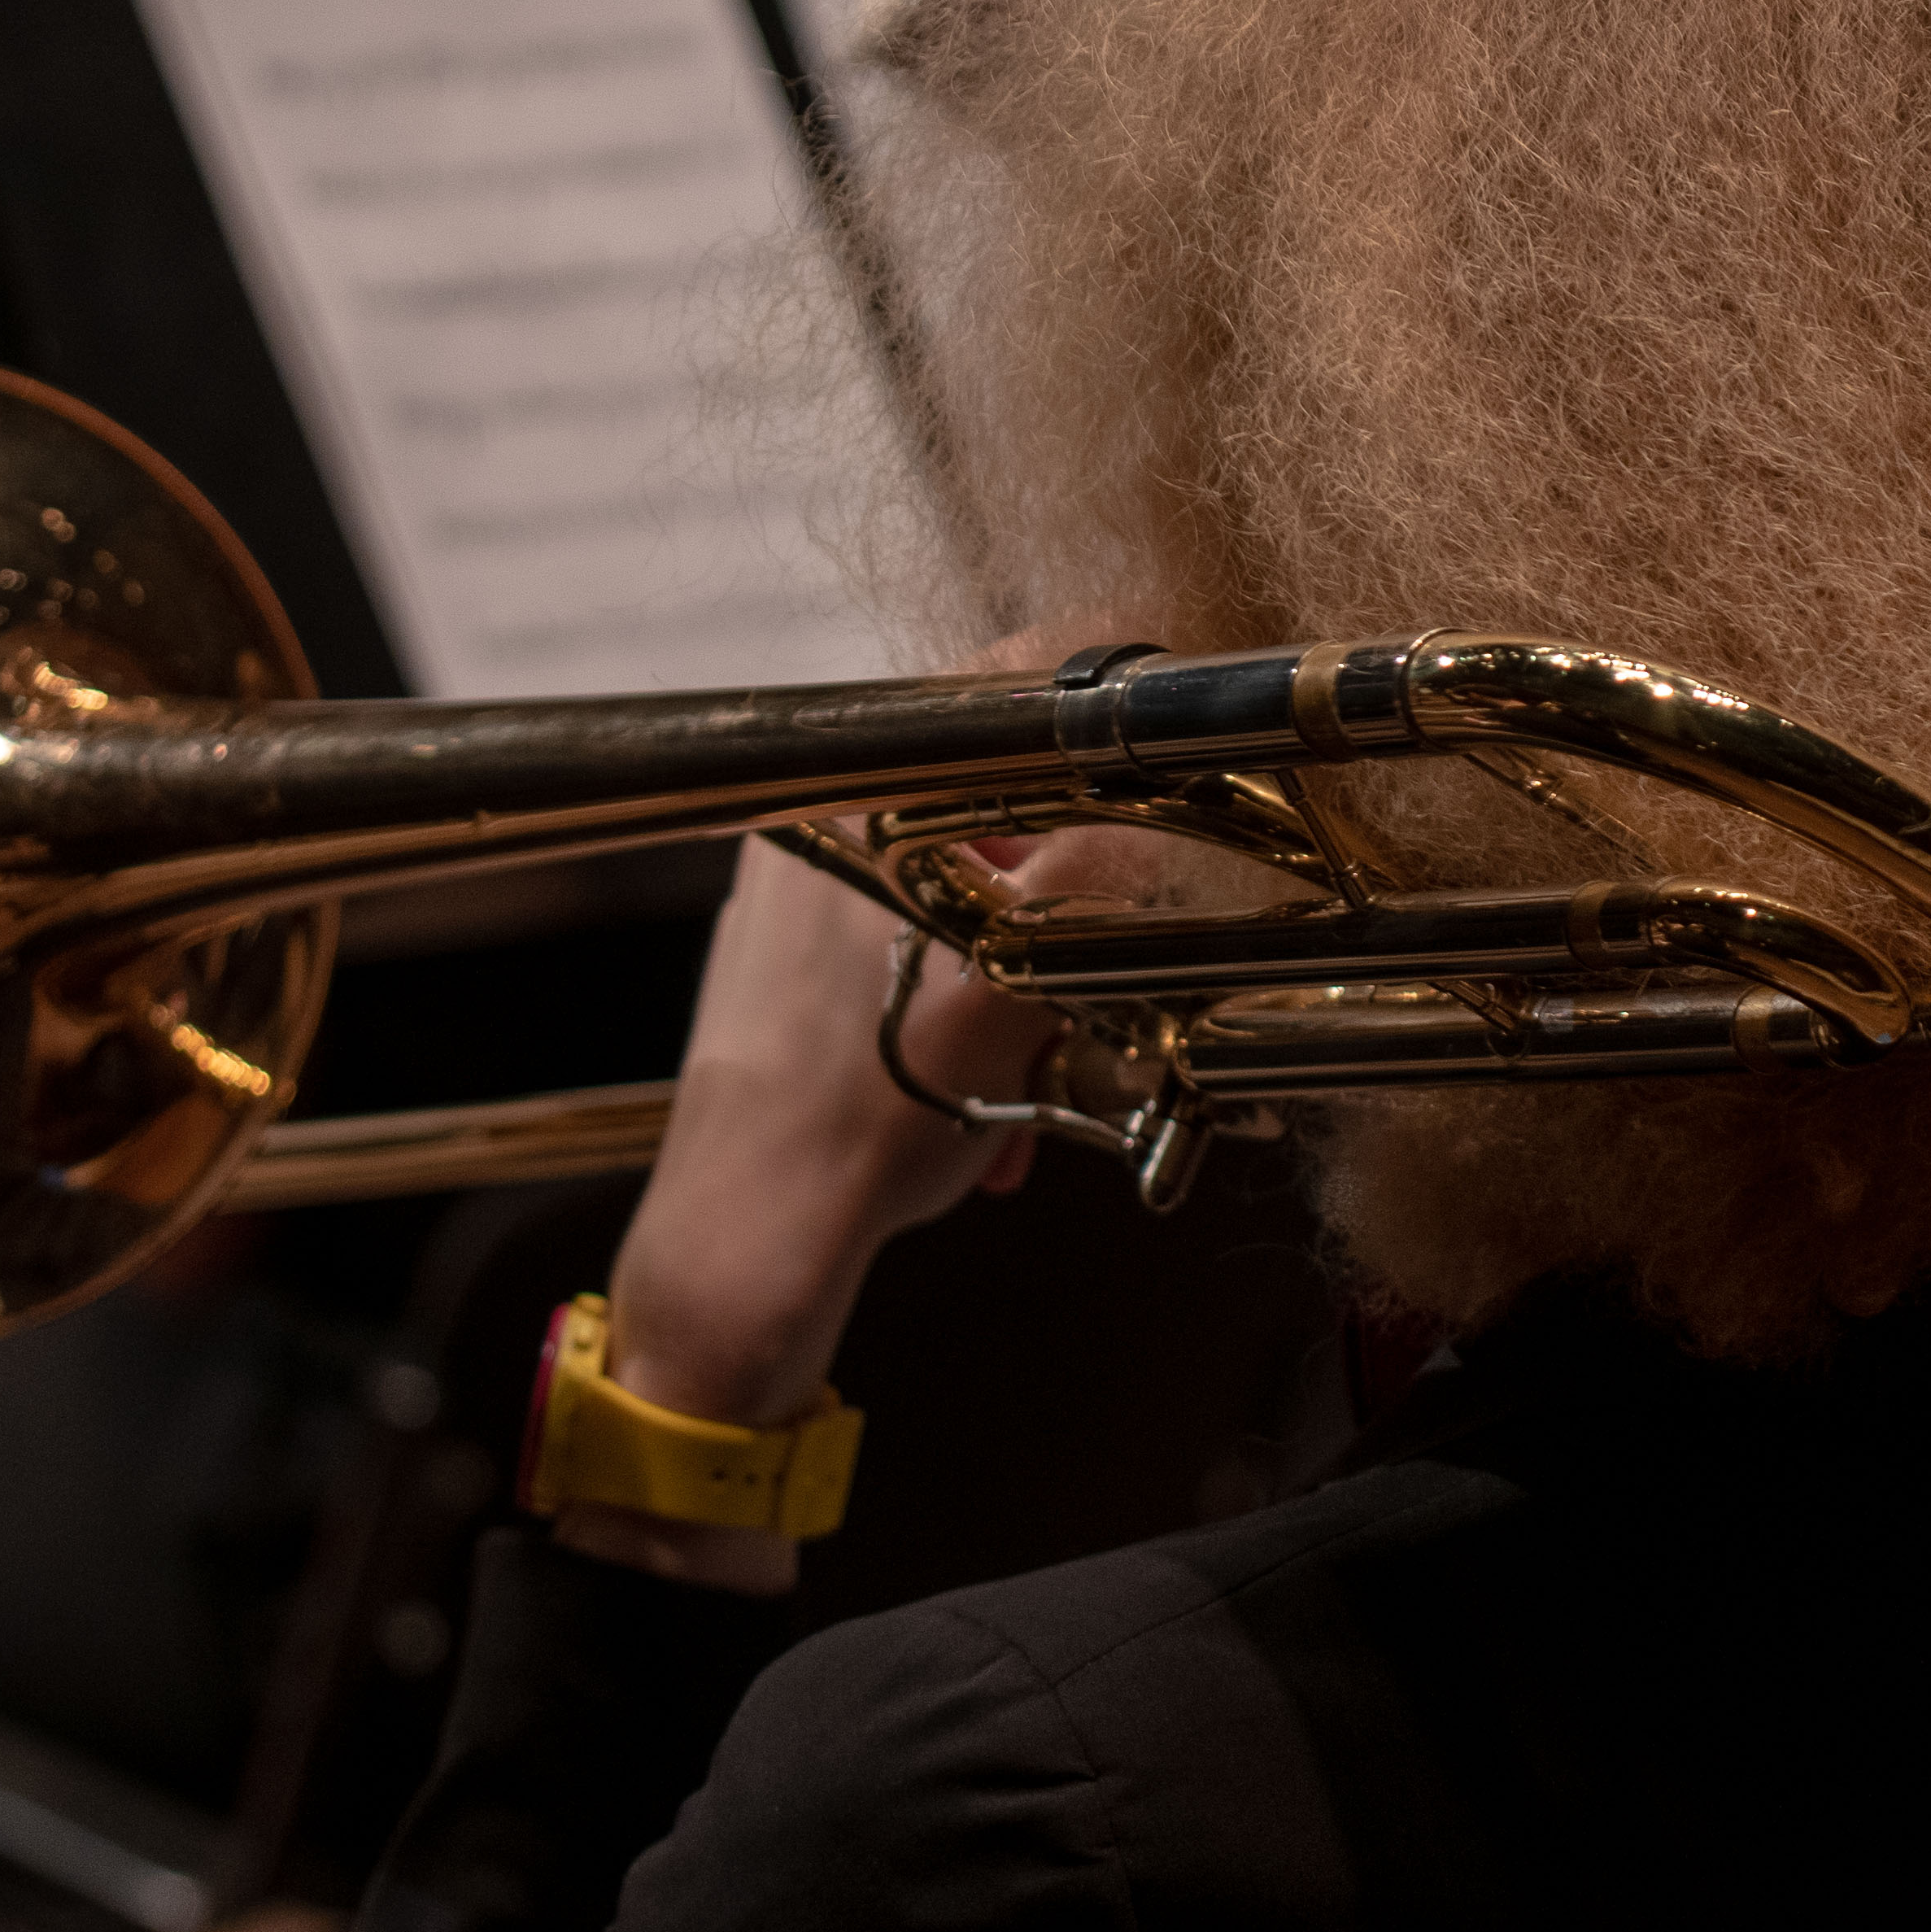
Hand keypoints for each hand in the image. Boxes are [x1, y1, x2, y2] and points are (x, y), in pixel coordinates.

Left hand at [561, 658, 1141, 1586]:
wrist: (749, 1244)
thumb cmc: (851, 1124)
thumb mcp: (1015, 989)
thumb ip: (1099, 874)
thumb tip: (1163, 798)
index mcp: (847, 805)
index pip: (1005, 686)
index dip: (1111, 702)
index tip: (1181, 733)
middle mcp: (811, 833)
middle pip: (1000, 804)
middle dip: (1079, 890)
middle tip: (1122, 961)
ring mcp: (798, 904)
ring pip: (970, 893)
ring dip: (1033, 974)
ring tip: (1054, 1069)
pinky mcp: (796, 973)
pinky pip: (924, 958)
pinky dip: (977, 1017)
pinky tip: (1000, 1108)